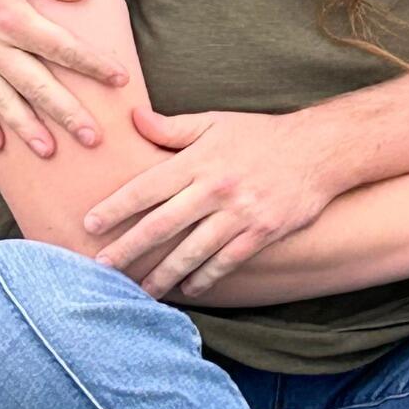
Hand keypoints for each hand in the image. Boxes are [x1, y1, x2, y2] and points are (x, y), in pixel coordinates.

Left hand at [86, 108, 333, 298]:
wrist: (318, 150)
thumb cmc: (260, 134)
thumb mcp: (215, 122)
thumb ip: (173, 127)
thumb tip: (133, 118)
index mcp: (199, 160)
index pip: (147, 186)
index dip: (115, 207)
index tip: (89, 224)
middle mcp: (215, 188)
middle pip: (161, 224)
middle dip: (128, 248)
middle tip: (101, 267)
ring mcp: (240, 214)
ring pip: (191, 251)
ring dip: (163, 274)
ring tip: (140, 290)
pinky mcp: (262, 233)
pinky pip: (226, 262)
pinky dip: (204, 278)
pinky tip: (188, 289)